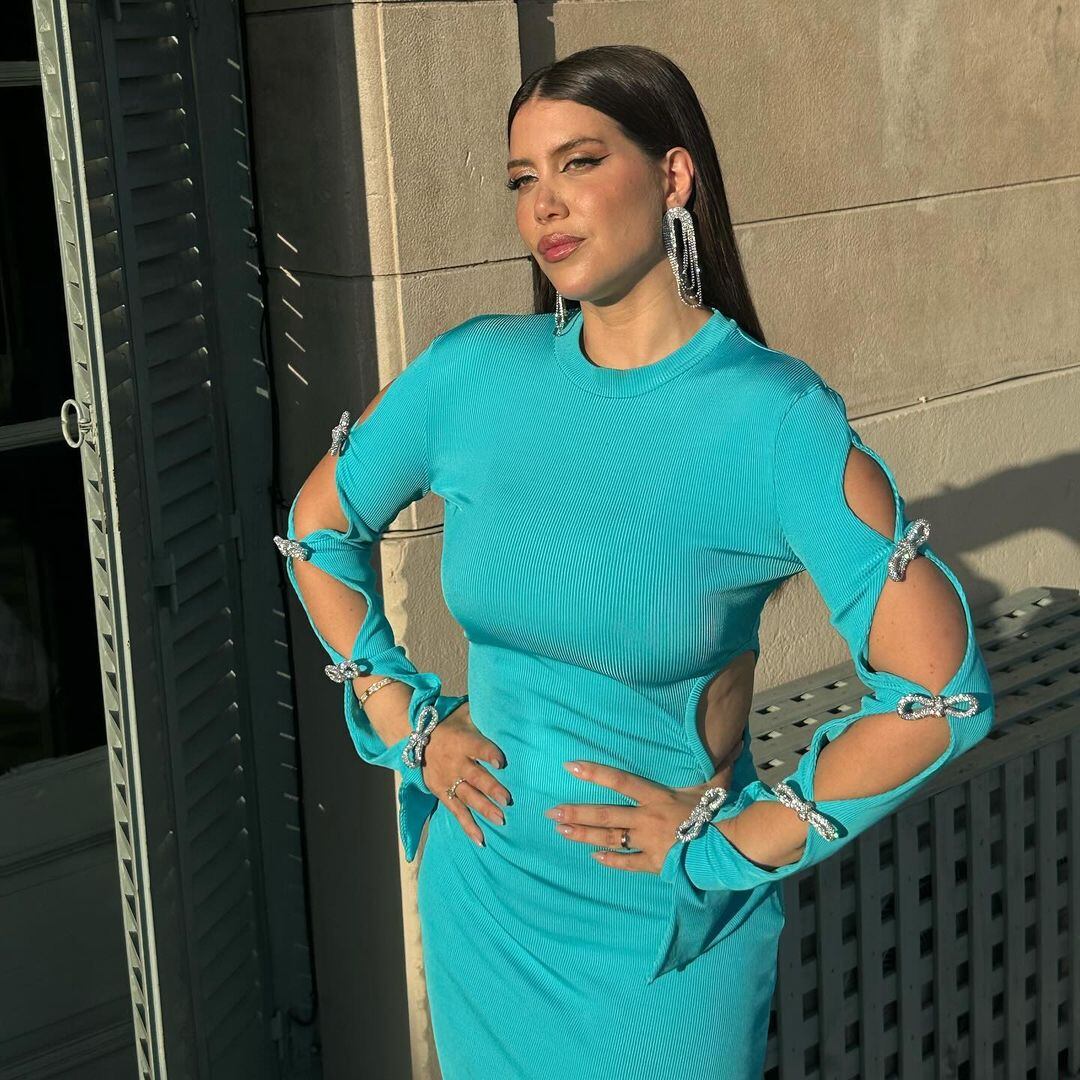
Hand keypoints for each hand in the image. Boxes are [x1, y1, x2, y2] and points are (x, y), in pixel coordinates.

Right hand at [420, 702, 511, 846]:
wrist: (412, 737)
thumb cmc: (447, 724)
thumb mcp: (463, 713)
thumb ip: (483, 712)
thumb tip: (509, 704)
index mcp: (462, 741)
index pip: (478, 747)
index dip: (489, 754)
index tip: (502, 762)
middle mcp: (455, 763)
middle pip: (475, 777)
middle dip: (491, 788)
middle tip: (507, 799)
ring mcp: (448, 780)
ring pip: (468, 797)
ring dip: (484, 809)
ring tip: (501, 820)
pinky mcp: (442, 793)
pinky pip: (457, 812)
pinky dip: (468, 826)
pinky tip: (481, 840)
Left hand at [547, 744, 739, 873]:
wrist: (729, 849)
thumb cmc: (720, 814)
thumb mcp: (716, 785)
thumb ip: (719, 763)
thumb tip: (734, 740)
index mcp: (657, 797)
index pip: (619, 780)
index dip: (594, 772)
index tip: (570, 766)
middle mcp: (646, 818)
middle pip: (605, 814)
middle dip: (576, 812)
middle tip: (551, 812)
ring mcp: (648, 842)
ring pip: (609, 838)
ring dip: (583, 834)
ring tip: (560, 831)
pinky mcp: (654, 864)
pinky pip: (628, 862)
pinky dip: (611, 860)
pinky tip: (593, 857)